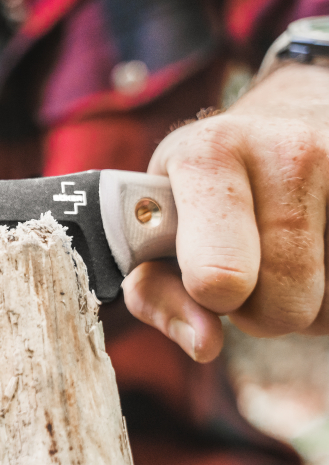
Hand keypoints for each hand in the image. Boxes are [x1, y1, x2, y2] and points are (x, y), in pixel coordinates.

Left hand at [122, 63, 328, 362]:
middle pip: (285, 303)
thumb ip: (156, 292)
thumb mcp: (153, 227)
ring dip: (308, 306)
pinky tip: (322, 256)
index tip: (209, 284)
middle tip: (244, 275)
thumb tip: (204, 345)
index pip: (219, 273)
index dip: (213, 297)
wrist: (286, 119)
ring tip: (285, 258)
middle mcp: (289, 151)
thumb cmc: (200, 189)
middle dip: (259, 312)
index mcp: (209, 155)